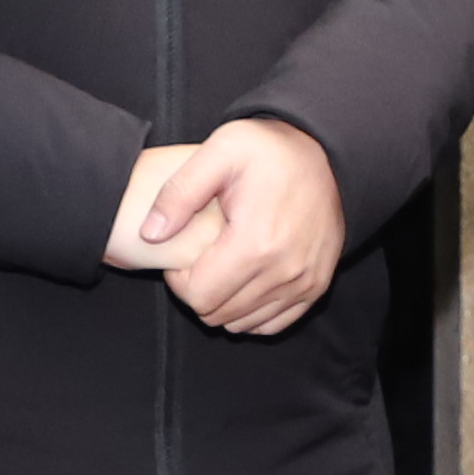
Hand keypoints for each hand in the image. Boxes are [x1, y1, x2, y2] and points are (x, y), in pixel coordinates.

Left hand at [111, 118, 346, 333]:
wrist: (323, 152)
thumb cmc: (269, 149)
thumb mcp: (219, 151)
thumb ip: (178, 193)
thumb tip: (150, 234)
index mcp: (256, 243)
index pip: (199, 296)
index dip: (179, 281)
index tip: (181, 255)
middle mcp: (284, 271)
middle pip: (218, 314)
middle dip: (198, 291)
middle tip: (199, 259)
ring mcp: (304, 282)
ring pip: (243, 323)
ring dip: (224, 301)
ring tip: (222, 265)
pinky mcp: (316, 286)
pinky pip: (272, 324)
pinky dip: (251, 311)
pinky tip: (244, 281)